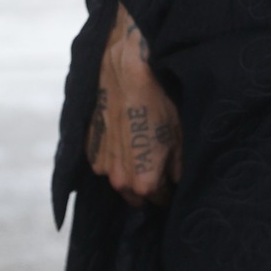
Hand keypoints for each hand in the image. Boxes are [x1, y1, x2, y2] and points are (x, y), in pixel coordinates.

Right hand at [86, 1, 182, 206]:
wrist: (128, 71)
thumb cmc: (159, 100)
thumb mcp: (180, 134)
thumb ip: (178, 166)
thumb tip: (176, 179)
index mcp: (145, 182)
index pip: (160, 200)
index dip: (169, 191)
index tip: (173, 180)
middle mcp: (120, 180)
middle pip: (137, 194)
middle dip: (148, 185)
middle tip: (159, 165)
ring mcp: (102, 165)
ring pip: (119, 178)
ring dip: (130, 169)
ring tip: (141, 145)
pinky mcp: (90, 147)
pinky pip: (105, 160)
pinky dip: (115, 155)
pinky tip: (125, 135)